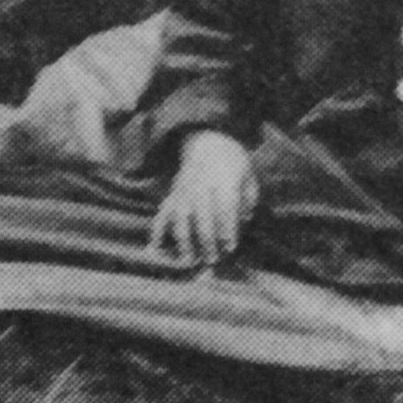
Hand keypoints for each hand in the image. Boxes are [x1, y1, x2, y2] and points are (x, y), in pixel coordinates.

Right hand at [149, 130, 257, 266]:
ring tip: (188, 261)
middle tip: (213, 260)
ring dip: (183, 240)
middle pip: (201, 214)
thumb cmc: (234, 165)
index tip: (231, 247)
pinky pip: (162, 213)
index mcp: (224, 178)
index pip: (225, 206)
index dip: (227, 228)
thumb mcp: (249, 176)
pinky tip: (154, 249)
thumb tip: (244, 221)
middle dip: (206, 240)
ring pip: (180, 215)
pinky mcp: (172, 194)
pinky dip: (157, 231)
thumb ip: (249, 199)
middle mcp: (201, 184)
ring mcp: (184, 189)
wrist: (208, 142)